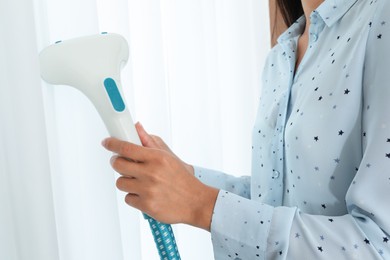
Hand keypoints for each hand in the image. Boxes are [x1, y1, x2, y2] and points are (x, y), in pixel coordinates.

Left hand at [101, 126, 217, 230]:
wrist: (195, 202)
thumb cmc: (183, 179)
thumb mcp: (169, 156)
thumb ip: (151, 141)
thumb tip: (137, 127)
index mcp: (157, 158)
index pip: (126, 147)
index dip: (112, 144)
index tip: (107, 142)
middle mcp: (151, 173)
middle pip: (118, 164)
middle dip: (118, 163)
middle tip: (124, 164)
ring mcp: (148, 190)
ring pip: (120, 183)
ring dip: (127, 182)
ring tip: (140, 182)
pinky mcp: (146, 205)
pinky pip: (127, 198)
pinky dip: (134, 197)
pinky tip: (145, 194)